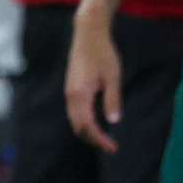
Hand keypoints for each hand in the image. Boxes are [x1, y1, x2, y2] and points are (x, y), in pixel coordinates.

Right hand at [65, 9, 125, 151]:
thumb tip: (114, 121)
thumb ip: (112, 99)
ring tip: (105, 139)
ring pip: (75, 120)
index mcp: (80, 94)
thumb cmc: (103, 54)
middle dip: (93, 139)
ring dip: (88, 132)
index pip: (87, 125)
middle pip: (78, 126)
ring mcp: (69, 92)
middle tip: (112, 147)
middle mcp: (71, 95)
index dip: (99, 139)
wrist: (88, 35)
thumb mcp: (113, 76)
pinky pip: (75, 112)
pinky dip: (84, 122)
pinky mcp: (71, 89)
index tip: (113, 148)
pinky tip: (96, 124)